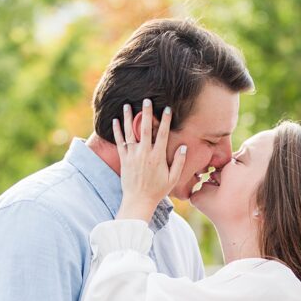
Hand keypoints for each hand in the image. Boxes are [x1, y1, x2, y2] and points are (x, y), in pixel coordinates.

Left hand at [112, 99, 187, 221]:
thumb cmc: (157, 190)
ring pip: (130, 132)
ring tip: (127, 105)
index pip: (163, 134)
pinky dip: (117, 131)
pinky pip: (119, 142)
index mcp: (158, 157)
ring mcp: (132, 156)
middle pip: (145, 129)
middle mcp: (144, 153)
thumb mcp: (172, 178)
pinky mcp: (123, 160)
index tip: (167, 109)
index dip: (165, 120)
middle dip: (146, 113)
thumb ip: (179, 162)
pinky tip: (115, 120)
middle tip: (146, 100)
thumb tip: (184, 146)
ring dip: (128, 118)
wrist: (138, 201)